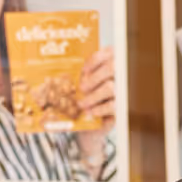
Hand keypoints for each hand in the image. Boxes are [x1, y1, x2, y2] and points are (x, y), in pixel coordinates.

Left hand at [75, 48, 116, 177]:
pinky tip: (90, 113)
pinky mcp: (121, 109)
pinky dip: (100, 109)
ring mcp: (121, 92)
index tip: (83, 69)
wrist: (89, 128)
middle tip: (81, 87)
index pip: (108, 53)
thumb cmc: (81, 103)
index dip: (96, 59)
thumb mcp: (76, 89)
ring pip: (111, 87)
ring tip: (81, 104)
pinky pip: (114, 105)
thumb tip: (60, 73)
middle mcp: (117, 77)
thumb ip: (75, 78)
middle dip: (94, 77)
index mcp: (108, 66)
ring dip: (93, 95)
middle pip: (112, 68)